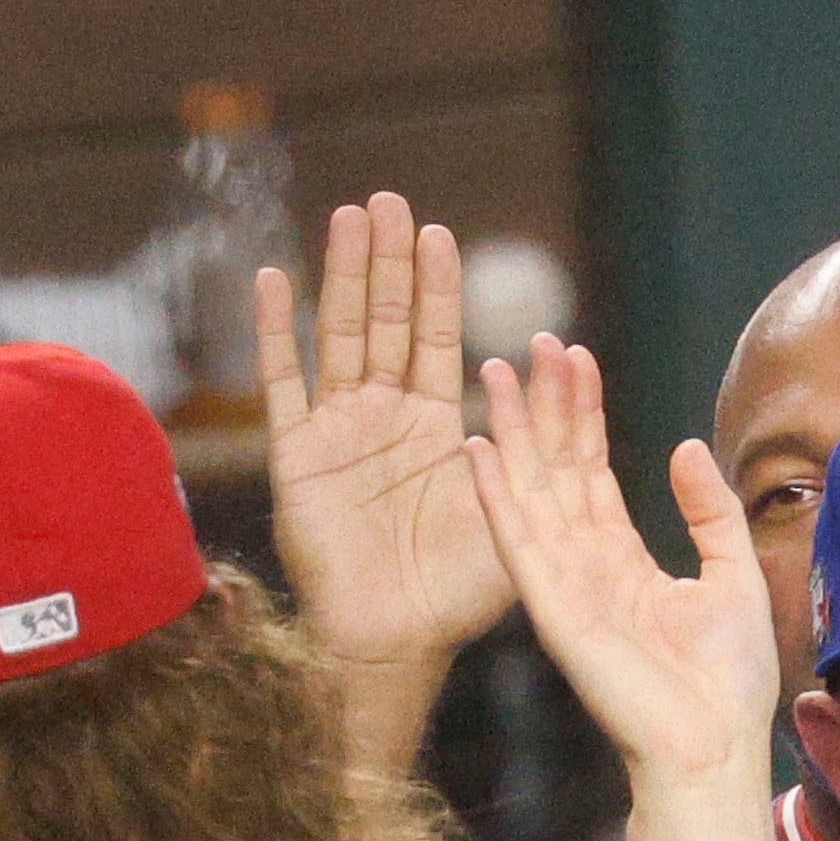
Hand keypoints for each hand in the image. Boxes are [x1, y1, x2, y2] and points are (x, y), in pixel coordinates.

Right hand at [259, 194, 513, 675]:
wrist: (397, 640)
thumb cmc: (461, 591)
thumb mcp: (517, 508)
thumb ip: (539, 443)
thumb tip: (566, 366)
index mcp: (438, 426)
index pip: (439, 340)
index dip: (438, 288)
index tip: (438, 232)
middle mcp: (386, 418)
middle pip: (387, 322)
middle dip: (389, 262)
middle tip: (390, 200)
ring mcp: (338, 430)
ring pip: (339, 335)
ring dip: (343, 276)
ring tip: (347, 216)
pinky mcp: (297, 454)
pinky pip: (283, 382)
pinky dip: (276, 332)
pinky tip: (274, 278)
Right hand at [466, 337, 782, 794]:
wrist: (714, 751)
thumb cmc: (728, 684)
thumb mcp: (735, 577)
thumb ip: (708, 513)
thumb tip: (685, 446)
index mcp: (624, 564)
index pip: (592, 473)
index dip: (581, 415)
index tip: (572, 357)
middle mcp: (584, 570)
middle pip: (554, 472)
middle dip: (541, 407)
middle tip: (530, 342)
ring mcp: (563, 589)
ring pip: (530, 494)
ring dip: (510, 432)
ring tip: (494, 371)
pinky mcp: (553, 611)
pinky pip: (518, 543)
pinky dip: (496, 495)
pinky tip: (478, 448)